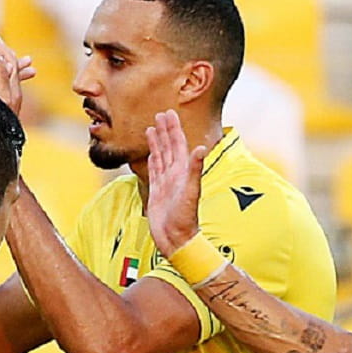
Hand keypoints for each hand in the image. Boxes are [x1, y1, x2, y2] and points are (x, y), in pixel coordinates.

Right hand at [144, 110, 206, 254]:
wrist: (176, 239)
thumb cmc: (185, 219)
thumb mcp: (191, 192)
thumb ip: (195, 170)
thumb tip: (200, 148)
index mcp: (183, 172)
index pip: (178, 145)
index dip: (174, 129)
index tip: (169, 113)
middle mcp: (175, 175)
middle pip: (170, 147)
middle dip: (165, 130)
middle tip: (160, 114)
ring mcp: (166, 183)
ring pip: (161, 156)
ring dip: (158, 142)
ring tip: (151, 128)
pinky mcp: (157, 192)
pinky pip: (154, 171)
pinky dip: (153, 159)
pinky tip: (151, 153)